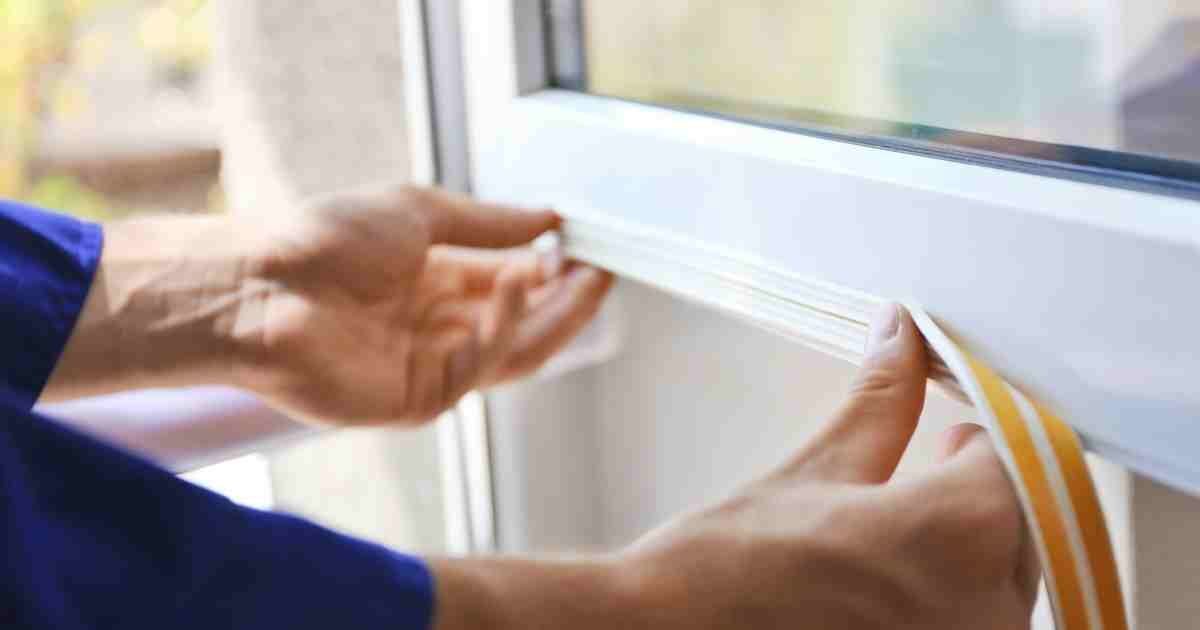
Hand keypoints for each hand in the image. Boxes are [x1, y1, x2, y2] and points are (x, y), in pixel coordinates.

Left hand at [237, 185, 613, 425]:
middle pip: (524, 325)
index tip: (590, 245)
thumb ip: (487, 223)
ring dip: (555, 319)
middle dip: (568, 300)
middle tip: (605, 271)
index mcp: (436, 284)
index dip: (553, 269)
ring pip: (514, 353)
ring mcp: (431, 367)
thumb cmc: (320, 242)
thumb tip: (548, 219)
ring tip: (587, 279)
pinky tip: (519, 281)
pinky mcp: (419, 399)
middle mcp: (439, 328)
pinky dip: (504, 324)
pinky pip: (478, 365)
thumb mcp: (417, 213)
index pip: (513, 284)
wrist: (257, 285)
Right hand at [430, 305, 1036, 629]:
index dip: (993, 420)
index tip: (965, 403)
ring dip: (979, 529)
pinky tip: (908, 558)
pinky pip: (977, 611)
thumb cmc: (727, 568)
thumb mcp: (817, 468)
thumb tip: (901, 335)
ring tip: (919, 500)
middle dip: (987, 476)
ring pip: (1008, 570)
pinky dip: (959, 579)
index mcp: (959, 534)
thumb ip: (881, 399)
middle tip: (947, 443)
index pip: (1024, 455)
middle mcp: (981, 607)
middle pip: (1026, 515)